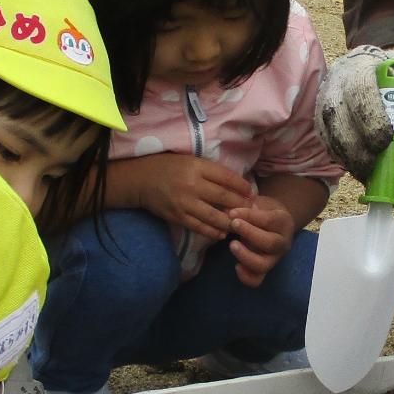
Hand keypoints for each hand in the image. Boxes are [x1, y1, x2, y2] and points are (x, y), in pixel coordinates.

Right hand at [126, 154, 252, 239]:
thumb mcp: (190, 161)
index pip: (227, 177)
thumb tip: (236, 183)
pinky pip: (200, 227)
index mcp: (197, 167)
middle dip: (241, 205)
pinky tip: (222, 233)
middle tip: (252, 211)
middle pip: (225, 197)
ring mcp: (185, 203)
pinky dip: (214, 231)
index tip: (251, 192)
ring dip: (230, 222)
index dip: (243, 186)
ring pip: (215, 216)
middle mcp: (192, 184)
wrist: (140, 180)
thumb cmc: (168, 167)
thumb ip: (210, 171)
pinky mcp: (178, 216)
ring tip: (239, 224)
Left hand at [226, 199, 295, 286]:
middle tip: (232, 224)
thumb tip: (230, 210)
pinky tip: (236, 266)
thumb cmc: (263, 210)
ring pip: (263, 265)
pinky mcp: (264, 270)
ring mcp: (274, 259)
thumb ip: (247, 205)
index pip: (269, 220)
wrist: (273, 222)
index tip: (232, 212)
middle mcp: (283, 243)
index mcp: (284, 222)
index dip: (250, 216)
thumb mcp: (258, 202)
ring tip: (232, 245)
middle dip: (249, 234)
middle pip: (270, 243)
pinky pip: (257, 280)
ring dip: (246, 256)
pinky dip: (246, 277)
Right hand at [315, 44, 393, 176]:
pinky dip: (344, 159)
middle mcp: (336, 83)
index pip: (360, 88)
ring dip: (350, 155)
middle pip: (336, 113)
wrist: (381, 73)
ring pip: (328, 132)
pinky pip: (328, 144)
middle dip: (357, 141)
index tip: (388, 137)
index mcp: (361, 66)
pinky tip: (361, 167)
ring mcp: (324, 103)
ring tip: (370, 168)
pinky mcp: (322, 122)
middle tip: (378, 155)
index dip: (372, 116)